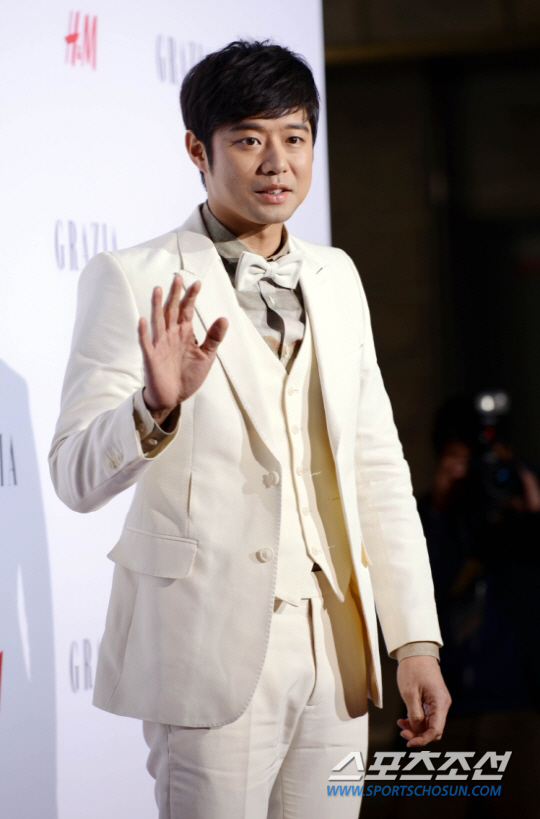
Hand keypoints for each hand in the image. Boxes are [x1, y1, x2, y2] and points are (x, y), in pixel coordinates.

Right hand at [138, 274, 227, 425]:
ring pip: (157, 321)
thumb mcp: (206, 356)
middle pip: (171, 310)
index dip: (191, 297)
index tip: (197, 283)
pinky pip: (146, 343)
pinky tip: (142, 320)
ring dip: (157, 306)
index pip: (187, 311)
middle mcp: (171, 335)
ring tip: (157, 289)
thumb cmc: (187, 376)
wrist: (173, 397)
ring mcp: (160, 345)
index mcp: (184, 333)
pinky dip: (143, 332)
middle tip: (177, 277)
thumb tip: (224, 318)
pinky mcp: (151, 357)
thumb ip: (214, 338)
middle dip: (175, 294)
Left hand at [396, 656, 450, 746]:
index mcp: (440, 703)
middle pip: (433, 729)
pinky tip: (404, 720)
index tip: (409, 742)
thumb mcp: (409, 692)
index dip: (423, 739)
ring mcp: (437, 702)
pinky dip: (415, 720)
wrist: (416, 651)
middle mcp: (441, 705)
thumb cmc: (413, 668)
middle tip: (402, 733)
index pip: (435, 730)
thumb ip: (414, 714)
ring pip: (428, 724)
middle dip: (418, 735)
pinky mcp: (431, 700)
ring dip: (415, 728)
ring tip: (401, 725)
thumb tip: (417, 730)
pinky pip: (426, 716)